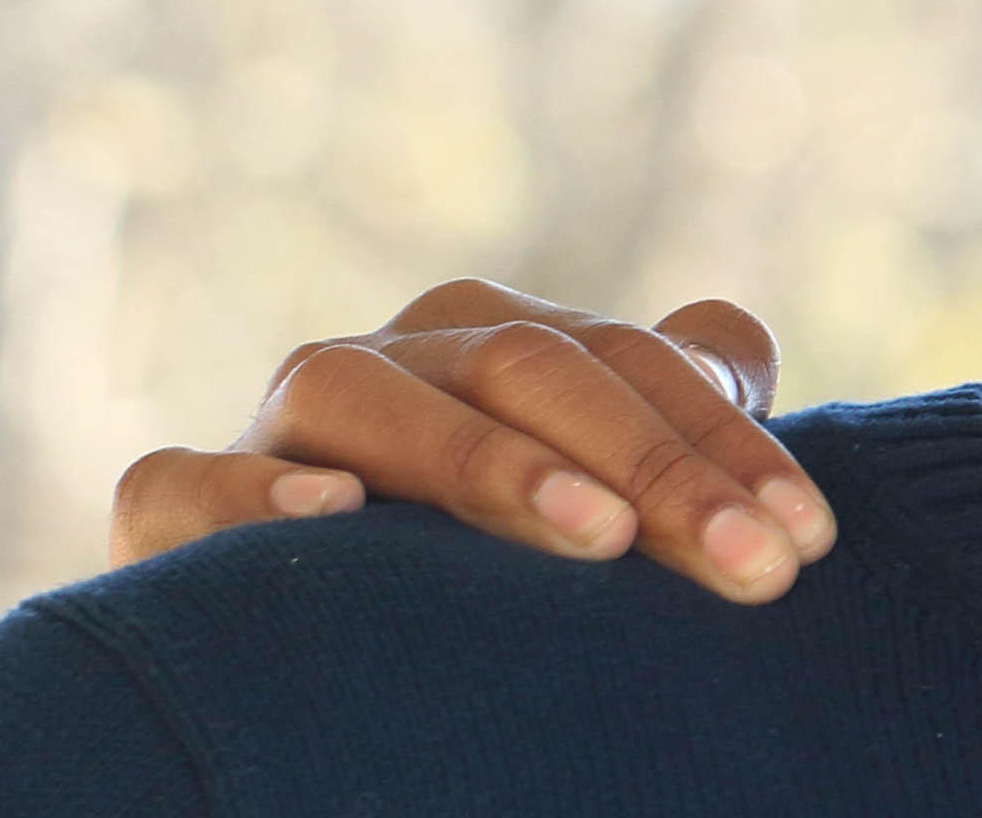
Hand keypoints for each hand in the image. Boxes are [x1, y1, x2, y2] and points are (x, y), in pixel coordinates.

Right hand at [111, 280, 836, 603]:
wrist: (303, 639)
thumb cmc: (482, 563)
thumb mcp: (586, 486)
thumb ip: (664, 411)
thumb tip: (738, 351)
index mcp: (494, 342)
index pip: (628, 360)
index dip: (726, 443)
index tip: (810, 539)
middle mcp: (391, 359)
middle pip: (529, 370)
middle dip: (654, 466)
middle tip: (752, 566)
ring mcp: (276, 425)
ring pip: (372, 399)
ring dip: (488, 464)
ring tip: (595, 534)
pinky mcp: (170, 505)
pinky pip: (182, 481)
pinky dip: (249, 495)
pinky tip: (331, 519)